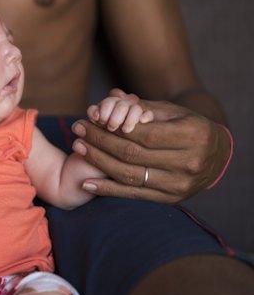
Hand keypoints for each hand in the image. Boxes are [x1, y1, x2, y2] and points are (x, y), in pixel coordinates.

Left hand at [71, 99, 231, 203]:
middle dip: (100, 141)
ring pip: (130, 175)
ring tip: (78, 148)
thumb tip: (111, 96)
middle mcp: (188, 162)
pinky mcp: (170, 198)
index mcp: (191, 135)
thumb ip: (143, 107)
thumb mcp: (173, 111)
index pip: (143, 134)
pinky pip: (134, 194)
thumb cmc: (189, 126)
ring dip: (98, 163)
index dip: (112, 128)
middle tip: (77, 130)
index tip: (88, 120)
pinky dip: (108, 189)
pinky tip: (87, 183)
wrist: (217, 156)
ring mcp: (179, 184)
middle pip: (133, 154)